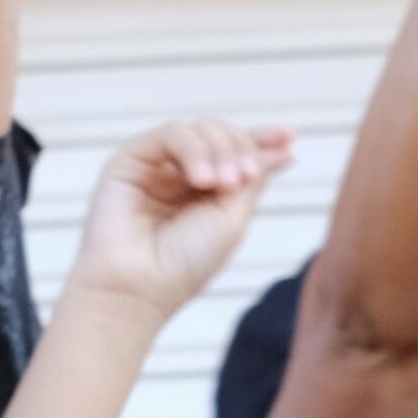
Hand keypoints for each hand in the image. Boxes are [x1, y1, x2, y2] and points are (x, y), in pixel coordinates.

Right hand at [62, 119, 291, 322]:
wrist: (137, 288)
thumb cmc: (184, 265)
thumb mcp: (233, 219)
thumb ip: (253, 179)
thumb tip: (281, 149)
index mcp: (203, 194)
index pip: (234, 153)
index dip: (261, 140)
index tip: (289, 137)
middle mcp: (178, 178)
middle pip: (221, 135)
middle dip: (241, 148)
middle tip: (245, 178)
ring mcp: (154, 168)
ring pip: (199, 129)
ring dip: (221, 149)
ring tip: (224, 184)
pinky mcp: (129, 161)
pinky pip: (171, 133)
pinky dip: (194, 149)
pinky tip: (201, 179)